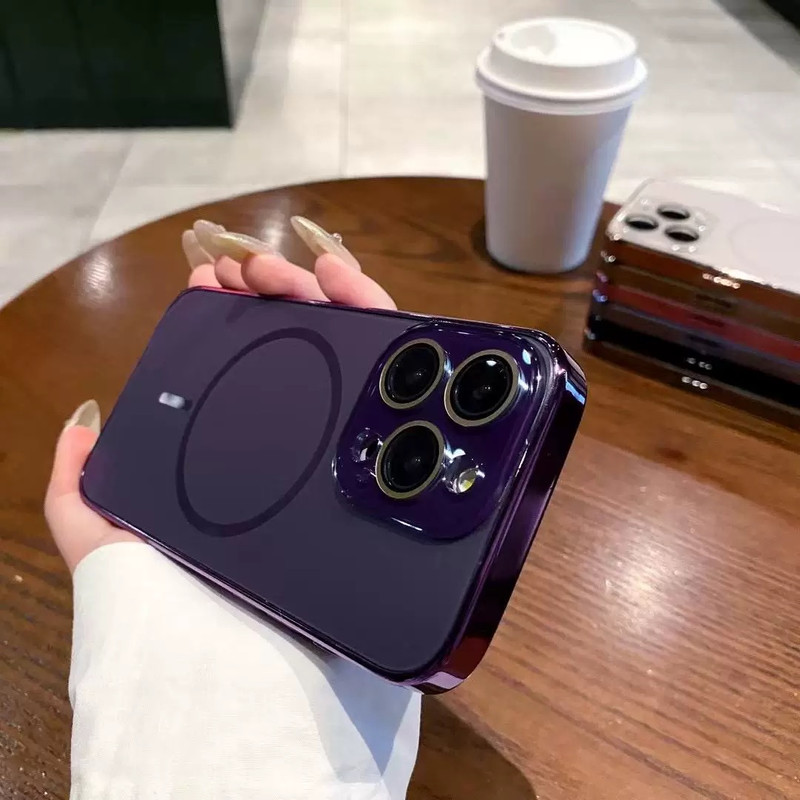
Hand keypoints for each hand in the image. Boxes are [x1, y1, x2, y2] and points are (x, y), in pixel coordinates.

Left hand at [45, 217, 395, 572]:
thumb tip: (83, 419)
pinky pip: (387, 364)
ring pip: (344, 344)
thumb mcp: (97, 533)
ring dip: (318, 287)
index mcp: (242, 454)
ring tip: (294, 262)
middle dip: (274, 291)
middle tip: (251, 267)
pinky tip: (338, 275)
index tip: (213, 279)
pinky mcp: (382, 447)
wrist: (234, 651)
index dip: (230, 315)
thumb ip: (77, 482)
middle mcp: (297, 445)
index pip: (244, 365)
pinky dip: (369, 307)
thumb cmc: (160, 595)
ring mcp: (341, 443)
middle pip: (298, 346)